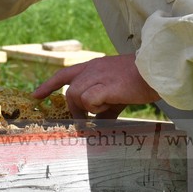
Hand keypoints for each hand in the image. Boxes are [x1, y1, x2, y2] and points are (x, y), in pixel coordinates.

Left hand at [33, 54, 159, 119]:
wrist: (156, 72)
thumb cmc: (139, 82)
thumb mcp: (117, 92)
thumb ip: (104, 105)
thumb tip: (98, 125)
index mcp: (93, 66)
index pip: (63, 74)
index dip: (49, 85)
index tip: (36, 96)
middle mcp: (92, 68)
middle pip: (70, 91)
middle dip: (75, 109)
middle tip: (86, 122)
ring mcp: (97, 75)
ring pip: (76, 95)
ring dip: (88, 108)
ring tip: (105, 109)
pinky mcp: (105, 85)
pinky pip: (89, 100)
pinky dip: (97, 108)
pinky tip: (112, 104)